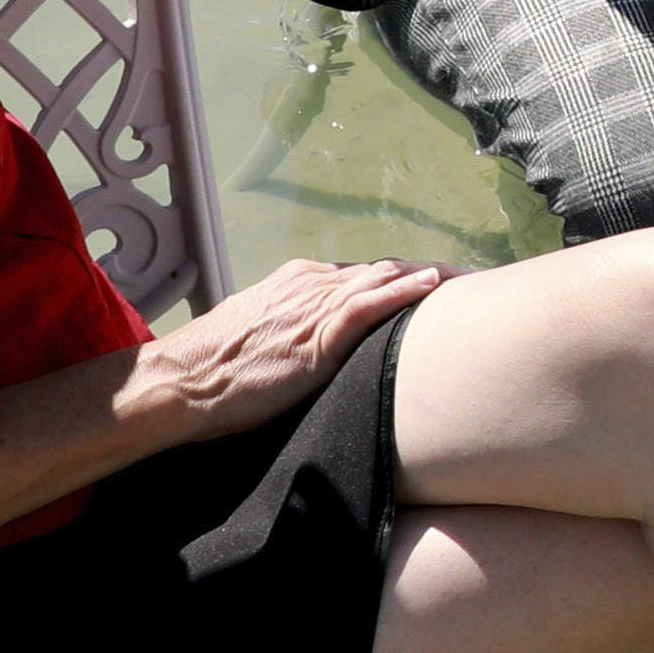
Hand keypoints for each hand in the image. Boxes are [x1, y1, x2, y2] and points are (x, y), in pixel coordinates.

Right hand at [120, 258, 446, 447]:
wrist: (186, 381)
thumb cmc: (217, 371)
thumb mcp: (262, 337)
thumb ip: (294, 331)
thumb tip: (313, 347)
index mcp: (298, 282)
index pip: (362, 275)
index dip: (400, 278)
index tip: (435, 282)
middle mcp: (311, 284)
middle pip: (382, 271)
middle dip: (425, 273)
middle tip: (466, 278)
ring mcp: (315, 305)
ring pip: (384, 280)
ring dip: (428, 278)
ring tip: (467, 279)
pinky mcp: (317, 333)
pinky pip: (370, 304)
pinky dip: (403, 293)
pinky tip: (433, 288)